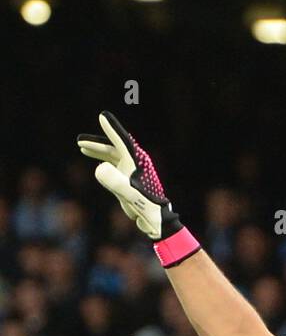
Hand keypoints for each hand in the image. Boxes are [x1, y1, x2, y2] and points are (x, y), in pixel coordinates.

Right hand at [77, 111, 182, 240]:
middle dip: (96, 143)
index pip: (121, 140)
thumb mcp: (128, 193)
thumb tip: (99, 168)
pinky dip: (104, 161)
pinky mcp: (129, 180)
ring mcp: (132, 171)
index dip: (111, 128)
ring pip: (112, 156)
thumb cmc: (145, 206)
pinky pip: (114, 166)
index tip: (102, 116)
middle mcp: (135, 163)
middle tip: (79, 140)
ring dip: (98, 151)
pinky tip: (96, 162)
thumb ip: (114, 180)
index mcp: (136, 161)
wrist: (155, 219)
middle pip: (113, 147)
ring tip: (82, 147)